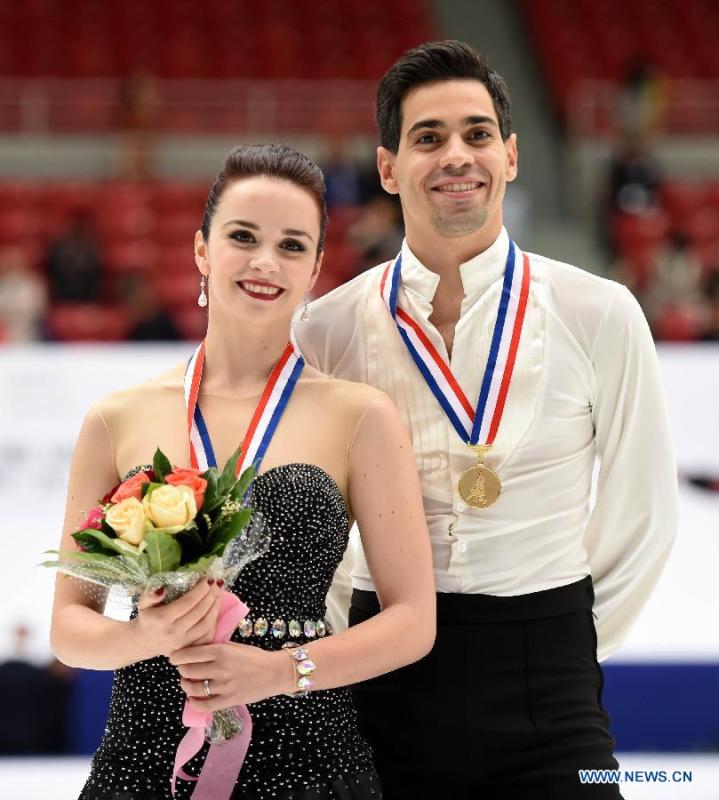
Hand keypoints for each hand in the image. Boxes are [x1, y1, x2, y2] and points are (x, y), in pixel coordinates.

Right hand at [132, 578, 222, 659]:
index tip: (207, 579)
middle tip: (216, 583)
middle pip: (199, 612)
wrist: (144, 642)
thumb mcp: (143, 603)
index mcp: (162, 619)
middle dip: (211, 595)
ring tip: (218, 593)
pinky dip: (214, 621)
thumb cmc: (147, 618)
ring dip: (215, 607)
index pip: (187, 602)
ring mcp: (183, 643)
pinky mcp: (189, 649)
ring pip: (206, 624)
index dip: (200, 590)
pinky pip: (207, 636)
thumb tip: (163, 589)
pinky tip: (216, 609)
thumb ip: (150, 594)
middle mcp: (174, 632)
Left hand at [170, 642, 295, 710]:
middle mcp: (220, 668)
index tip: (174, 658)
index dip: (177, 657)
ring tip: (186, 683)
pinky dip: (194, 703)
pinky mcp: (228, 701)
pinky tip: (192, 699)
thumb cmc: (254, 657)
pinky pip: (204, 705)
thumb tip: (194, 651)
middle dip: (182, 670)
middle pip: (188, 671)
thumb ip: (215, 649)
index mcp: (221, 651)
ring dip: (185, 685)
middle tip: (183, 669)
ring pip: (193, 688)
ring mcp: (223, 686)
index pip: (190, 654)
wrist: (274, 672)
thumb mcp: (234, 646)